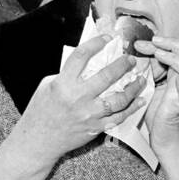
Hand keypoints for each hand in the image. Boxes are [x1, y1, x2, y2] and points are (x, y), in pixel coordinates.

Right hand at [14, 34, 146, 167]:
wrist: (38, 140)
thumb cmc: (41, 111)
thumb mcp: (48, 85)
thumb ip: (67, 74)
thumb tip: (88, 62)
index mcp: (63, 83)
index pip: (82, 56)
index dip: (96, 43)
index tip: (107, 38)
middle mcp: (78, 97)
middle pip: (107, 76)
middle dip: (123, 64)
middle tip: (131, 59)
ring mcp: (88, 114)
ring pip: (119, 98)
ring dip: (133, 87)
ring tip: (140, 79)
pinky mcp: (95, 128)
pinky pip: (119, 117)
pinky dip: (132, 108)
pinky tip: (140, 100)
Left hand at [142, 36, 178, 155]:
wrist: (167, 142)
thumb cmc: (158, 116)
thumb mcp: (151, 87)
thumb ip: (150, 71)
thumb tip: (138, 50)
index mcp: (177, 75)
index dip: (162, 42)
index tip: (141, 42)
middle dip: (173, 43)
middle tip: (154, 41)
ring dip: (174, 58)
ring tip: (158, 54)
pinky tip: (178, 80)